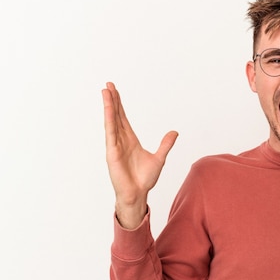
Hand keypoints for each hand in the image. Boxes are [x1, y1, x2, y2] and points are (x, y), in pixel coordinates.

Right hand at [103, 82, 177, 227]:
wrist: (138, 194)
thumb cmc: (145, 180)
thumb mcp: (159, 158)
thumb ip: (166, 144)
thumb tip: (175, 132)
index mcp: (130, 140)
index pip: (123, 118)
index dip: (119, 105)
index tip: (115, 91)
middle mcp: (121, 141)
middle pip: (115, 116)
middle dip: (112, 100)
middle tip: (108, 85)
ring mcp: (115, 146)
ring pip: (111, 121)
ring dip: (108, 106)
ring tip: (105, 91)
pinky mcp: (112, 153)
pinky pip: (110, 133)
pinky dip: (109, 121)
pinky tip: (108, 110)